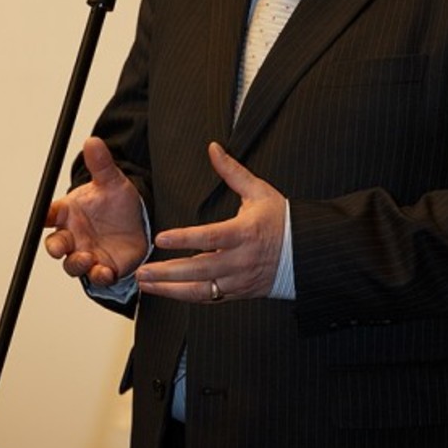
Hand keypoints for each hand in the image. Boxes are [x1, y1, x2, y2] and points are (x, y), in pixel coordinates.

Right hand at [45, 137, 147, 286]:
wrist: (138, 222)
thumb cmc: (118, 202)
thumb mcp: (112, 181)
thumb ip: (101, 164)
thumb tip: (93, 141)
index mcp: (69, 213)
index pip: (49, 215)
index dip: (44, 217)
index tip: (46, 216)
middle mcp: (73, 236)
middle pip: (55, 245)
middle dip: (56, 247)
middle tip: (63, 246)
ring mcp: (86, 253)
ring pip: (72, 264)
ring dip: (76, 263)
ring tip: (86, 258)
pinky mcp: (103, 267)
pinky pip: (96, 277)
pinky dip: (98, 276)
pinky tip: (105, 271)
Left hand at [136, 142, 285, 301]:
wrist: (306, 252)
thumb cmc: (280, 219)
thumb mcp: (259, 191)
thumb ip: (232, 171)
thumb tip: (213, 148)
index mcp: (245, 233)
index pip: (210, 237)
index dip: (185, 238)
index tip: (160, 238)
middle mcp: (241, 260)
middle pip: (200, 269)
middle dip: (168, 272)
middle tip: (142, 271)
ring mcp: (239, 280)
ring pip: (201, 290)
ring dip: (171, 289)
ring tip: (146, 284)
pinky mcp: (238, 292)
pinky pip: (209, 298)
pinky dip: (186, 297)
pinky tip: (167, 292)